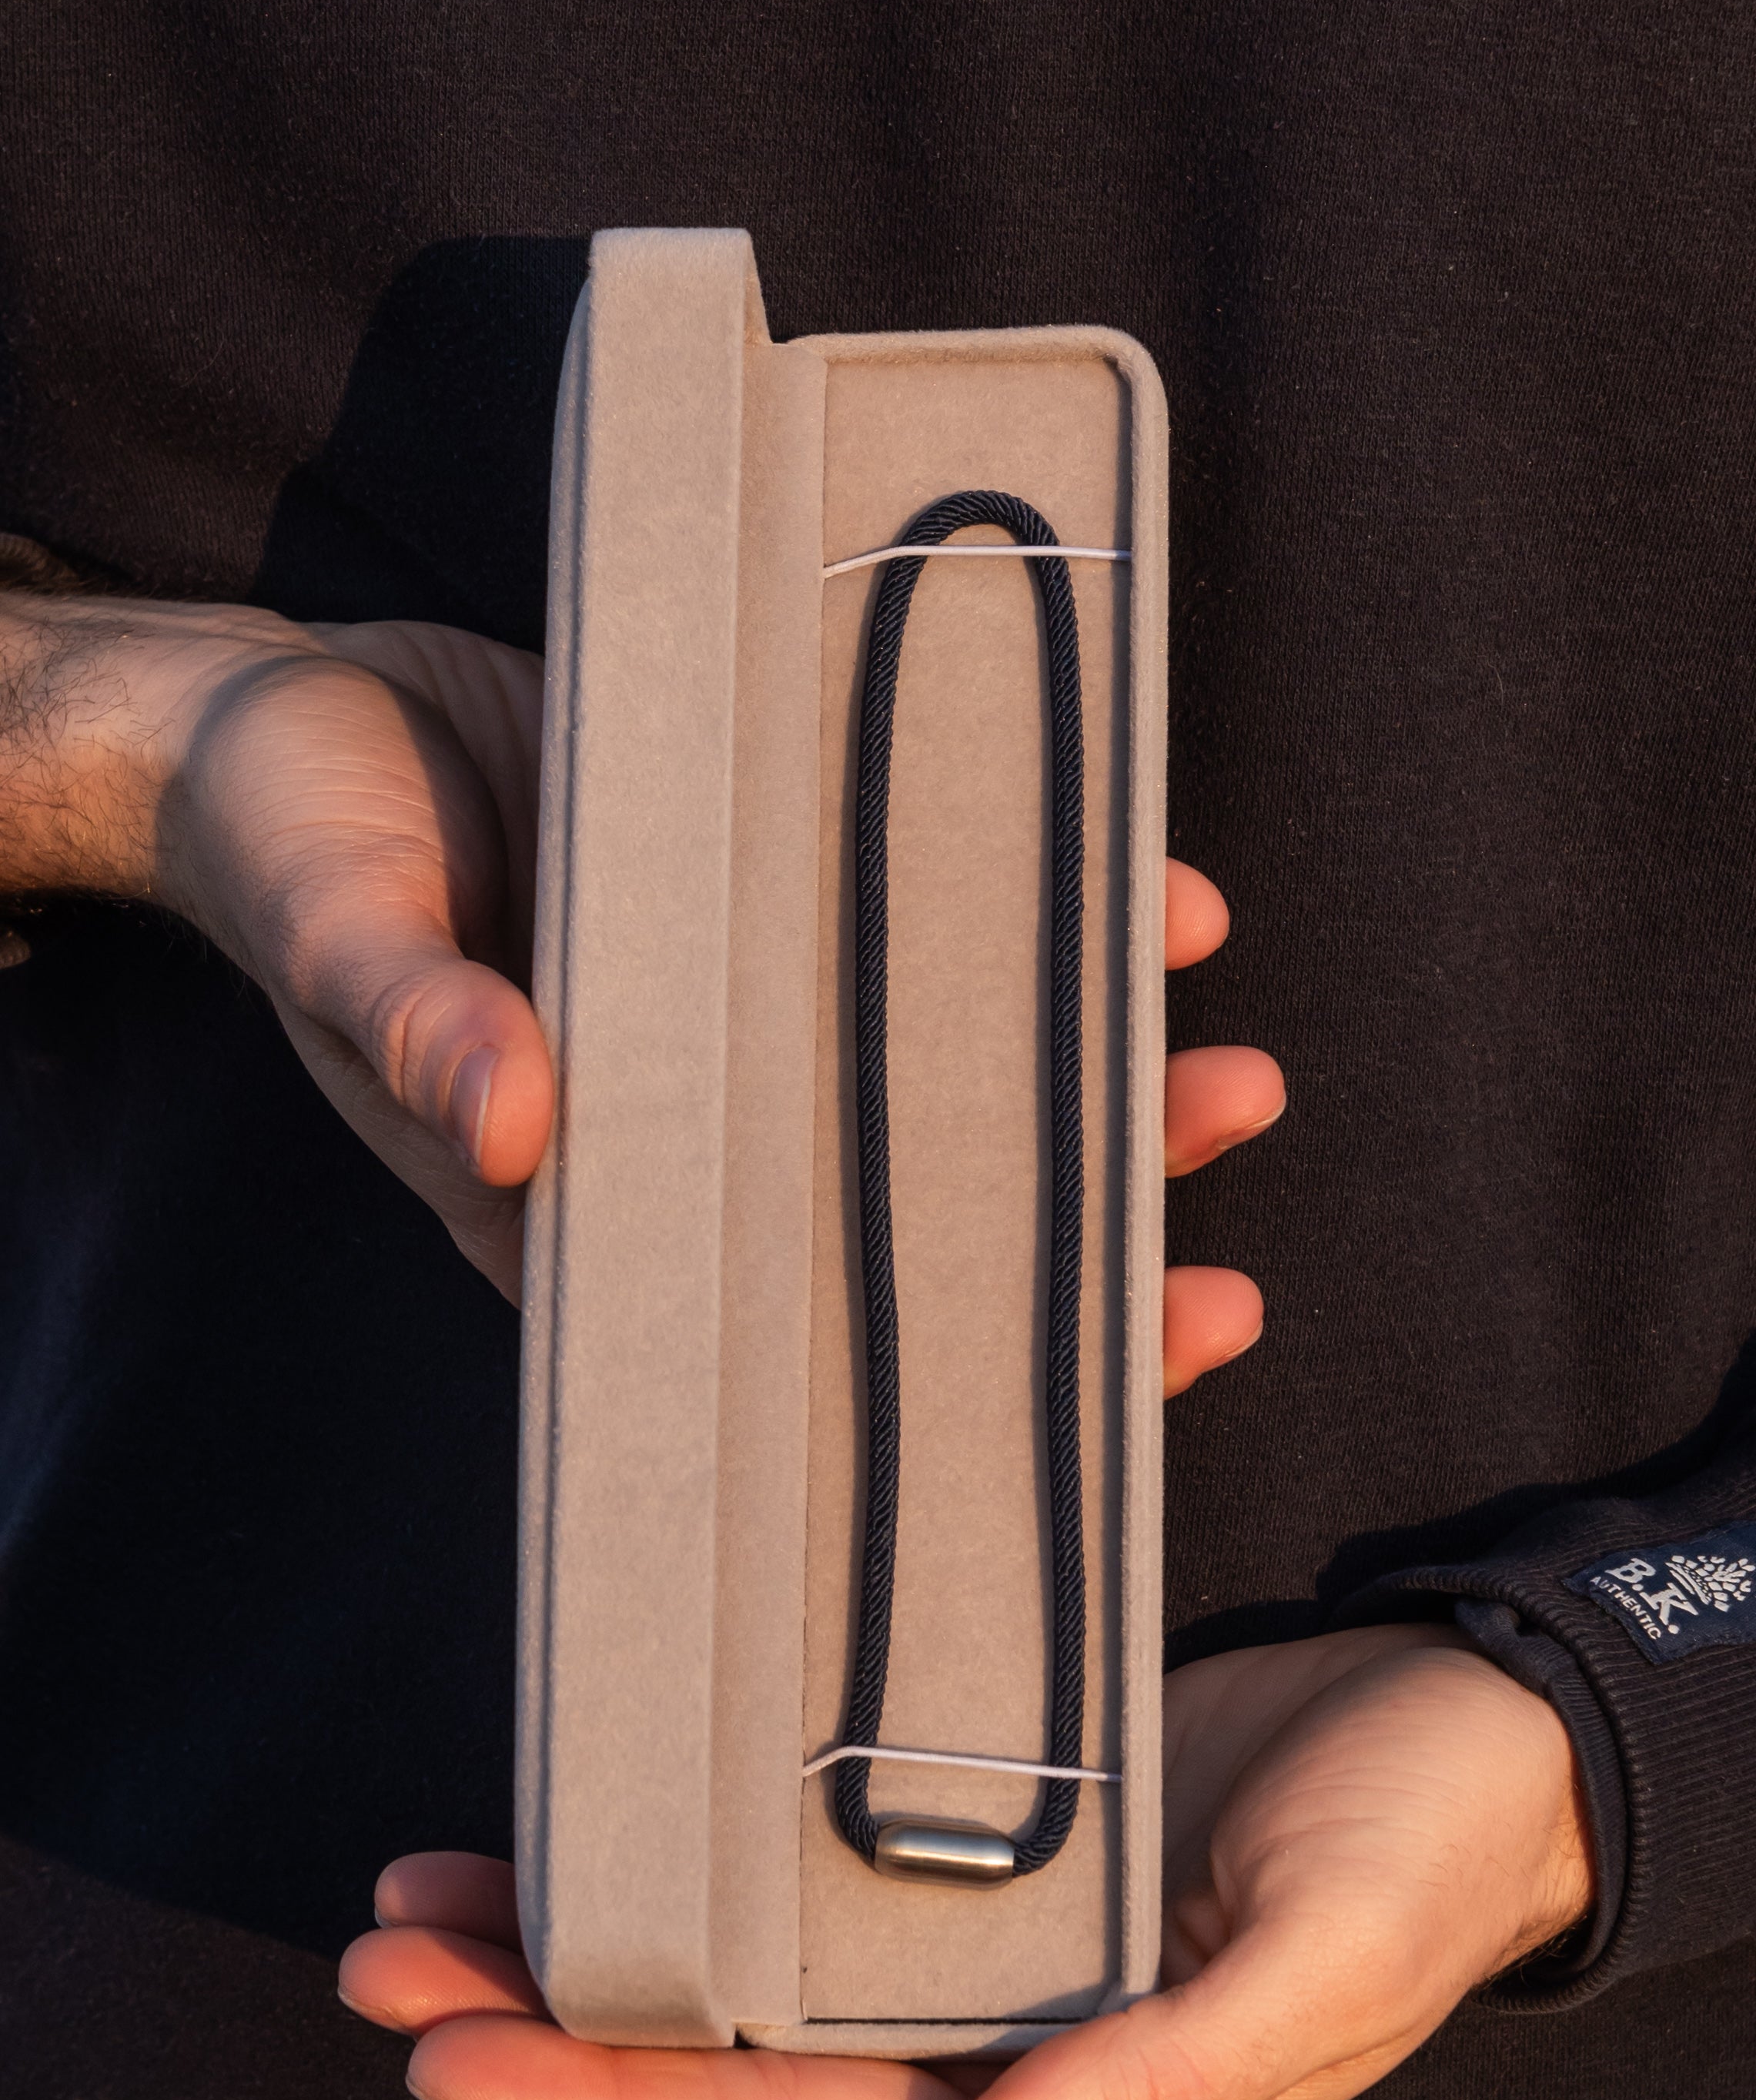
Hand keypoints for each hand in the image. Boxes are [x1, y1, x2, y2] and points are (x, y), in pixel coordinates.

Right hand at [0, 593, 1277, 1327]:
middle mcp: (705, 1116)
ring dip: (1098, 1088)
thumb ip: (421, 1024)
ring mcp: (758, 1001)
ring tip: (1239, 1082)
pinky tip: (1160, 904)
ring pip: (953, 1076)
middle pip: (912, 1218)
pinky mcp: (783, 878)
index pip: (793, 1325)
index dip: (951, 1376)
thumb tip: (517, 1124)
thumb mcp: (342, 931)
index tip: (1105, 1390)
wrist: (287, 708)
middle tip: (1216, 1277)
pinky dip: (1047, 918)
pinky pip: (937, 917)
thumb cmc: (292, 849)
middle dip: (1072, 1250)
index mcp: (599, 1188)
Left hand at [339, 1626, 1590, 2099]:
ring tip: (423, 1902)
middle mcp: (996, 2051)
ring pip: (744, 1979)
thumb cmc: (1424, 1862)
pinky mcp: (988, 1845)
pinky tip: (594, 1820)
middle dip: (547, 2032)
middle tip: (378, 1966)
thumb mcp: (1319, 1974)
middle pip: (729, 2069)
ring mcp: (981, 1953)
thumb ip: (1165, 2092)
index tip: (454, 2067)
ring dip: (586, 1945)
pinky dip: (690, 1858)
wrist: (1487, 1737)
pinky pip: (804, 1877)